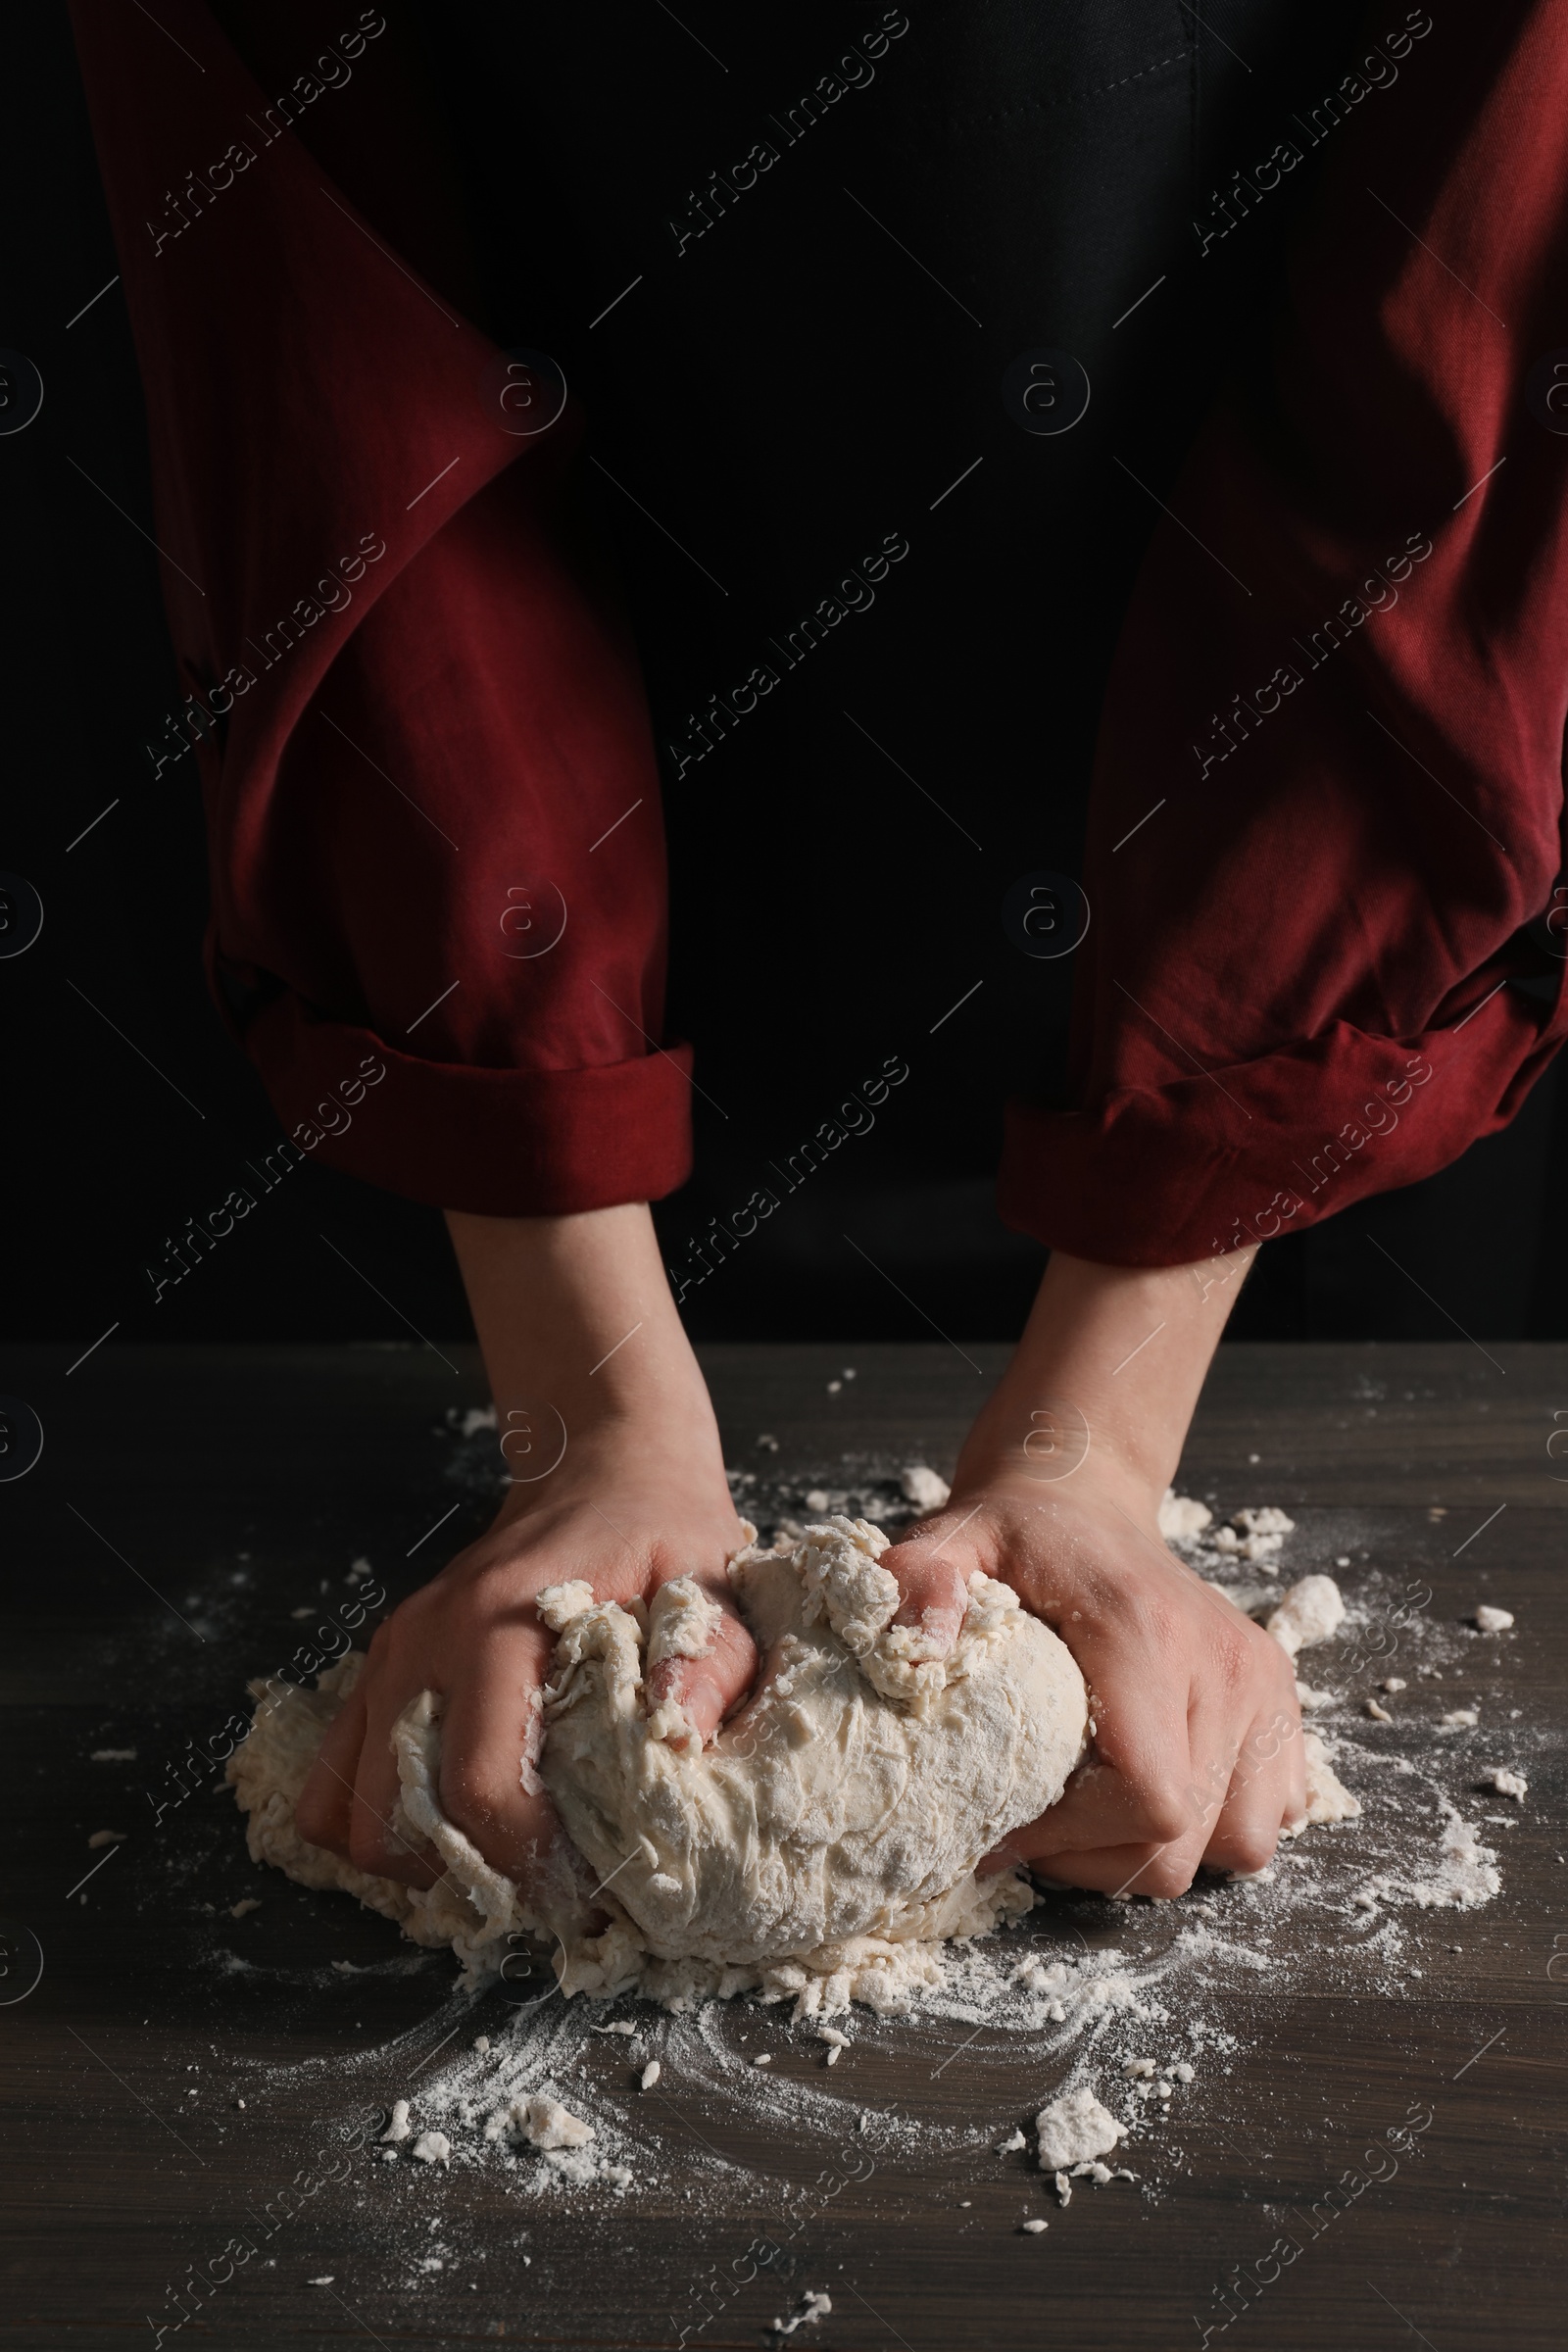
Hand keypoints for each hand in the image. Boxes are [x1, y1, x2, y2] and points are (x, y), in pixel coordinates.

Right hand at [294, 1434, 751, 1894]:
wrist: (599, 1463)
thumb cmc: (658, 1526)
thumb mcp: (709, 1581)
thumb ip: (709, 1661)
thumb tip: (679, 1745)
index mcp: (497, 1624)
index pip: (477, 1782)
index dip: (525, 1860)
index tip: (586, 1890)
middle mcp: (423, 1642)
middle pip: (392, 1813)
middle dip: (467, 1874)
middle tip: (545, 1888)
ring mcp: (391, 1655)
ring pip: (345, 1806)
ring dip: (416, 1856)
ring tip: (500, 1861)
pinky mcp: (382, 1669)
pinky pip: (335, 1776)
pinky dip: (378, 1822)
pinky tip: (451, 1827)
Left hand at [882, 1243, 1303, 1896]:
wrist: (1085, 1500)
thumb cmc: (1016, 1534)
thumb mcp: (952, 1542)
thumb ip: (920, 1582)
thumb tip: (917, 1647)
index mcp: (1147, 1635)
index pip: (1148, 1797)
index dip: (1074, 1839)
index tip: (1007, 1822)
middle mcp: (1226, 1664)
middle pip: (1186, 1839)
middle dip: (1100, 1857)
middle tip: (1038, 1822)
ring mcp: (1265, 1685)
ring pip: (1240, 1843)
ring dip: (1162, 1850)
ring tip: (1097, 1812)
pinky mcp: (1282, 1700)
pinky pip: (1275, 1812)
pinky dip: (1219, 1824)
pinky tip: (1158, 1787)